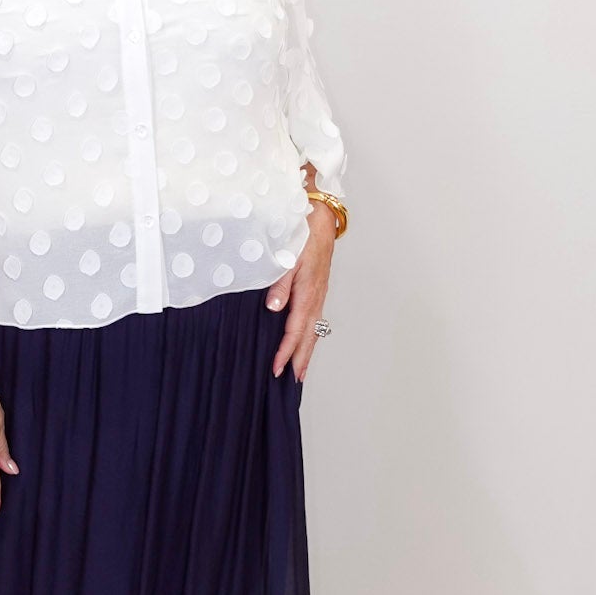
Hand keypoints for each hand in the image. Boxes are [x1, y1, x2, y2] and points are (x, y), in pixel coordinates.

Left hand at [264, 206, 337, 381]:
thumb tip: (274, 309)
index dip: (285, 351)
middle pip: (309, 335)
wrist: (321, 213)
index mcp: (307, 290)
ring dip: (307, 350)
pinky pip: (314, 318)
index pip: (295, 329)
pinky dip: (310, 335)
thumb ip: (280, 282)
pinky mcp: (318, 288)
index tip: (276, 368)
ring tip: (300, 370)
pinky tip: (305, 341)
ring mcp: (319, 293)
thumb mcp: (288, 254)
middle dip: (300, 359)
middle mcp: (316, 295)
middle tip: (292, 381)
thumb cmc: (302, 230)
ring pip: (314, 328)